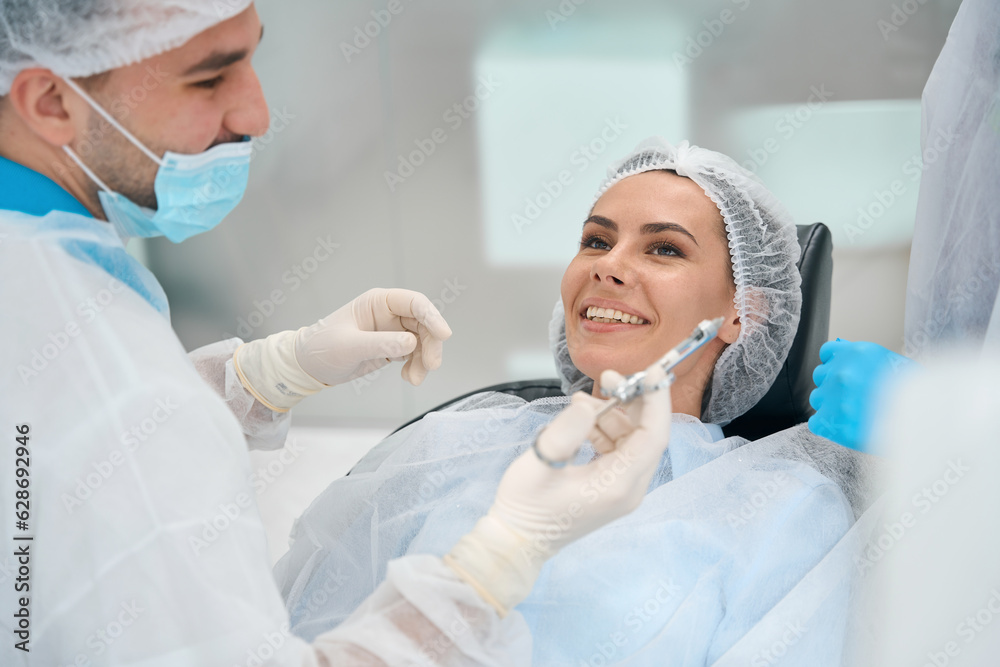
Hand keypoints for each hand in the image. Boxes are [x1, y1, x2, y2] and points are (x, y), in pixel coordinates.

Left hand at [295, 288, 451, 386]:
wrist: (309, 366)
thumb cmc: (322, 348)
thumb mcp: (350, 346)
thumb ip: (381, 343)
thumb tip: (411, 343)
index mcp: (378, 302)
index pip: (414, 303)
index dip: (432, 316)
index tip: (444, 334)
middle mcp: (389, 314)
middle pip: (424, 324)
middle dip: (430, 345)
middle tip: (431, 366)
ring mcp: (393, 331)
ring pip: (422, 342)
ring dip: (424, 360)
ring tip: (415, 379)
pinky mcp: (392, 348)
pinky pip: (415, 355)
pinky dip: (417, 367)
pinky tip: (409, 377)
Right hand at [444, 366, 671, 615]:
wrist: (517, 541)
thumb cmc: (526, 506)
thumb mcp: (542, 461)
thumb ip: (567, 430)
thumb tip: (588, 405)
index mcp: (619, 484)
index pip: (654, 436)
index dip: (656, 400)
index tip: (652, 370)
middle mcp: (629, 488)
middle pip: (646, 434)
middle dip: (631, 401)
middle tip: (607, 377)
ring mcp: (621, 489)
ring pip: (631, 439)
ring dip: (611, 414)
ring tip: (579, 404)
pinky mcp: (610, 486)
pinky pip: (618, 449)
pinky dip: (604, 429)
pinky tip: (581, 423)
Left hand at [808, 339, 916, 451]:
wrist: (924, 421)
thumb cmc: (916, 394)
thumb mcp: (894, 363)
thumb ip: (866, 361)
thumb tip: (851, 363)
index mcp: (856, 352)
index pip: (828, 352)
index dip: (835, 364)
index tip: (844, 373)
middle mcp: (840, 371)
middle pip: (821, 375)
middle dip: (833, 385)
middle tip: (852, 397)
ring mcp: (831, 396)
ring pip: (818, 398)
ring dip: (831, 405)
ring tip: (854, 415)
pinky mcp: (829, 421)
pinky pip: (817, 423)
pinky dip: (828, 427)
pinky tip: (846, 429)